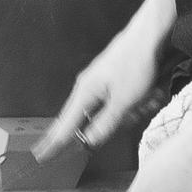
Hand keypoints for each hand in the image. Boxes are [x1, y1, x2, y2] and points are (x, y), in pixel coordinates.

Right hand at [34, 33, 159, 162]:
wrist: (149, 34)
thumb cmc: (135, 63)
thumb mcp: (123, 102)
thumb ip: (104, 125)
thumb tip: (87, 142)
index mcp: (84, 93)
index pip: (64, 126)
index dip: (53, 143)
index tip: (40, 157)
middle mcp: (87, 88)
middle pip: (91, 121)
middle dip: (117, 121)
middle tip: (136, 108)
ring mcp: (100, 83)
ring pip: (112, 113)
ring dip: (133, 110)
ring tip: (148, 95)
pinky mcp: (113, 80)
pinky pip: (122, 102)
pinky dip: (138, 101)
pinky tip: (151, 91)